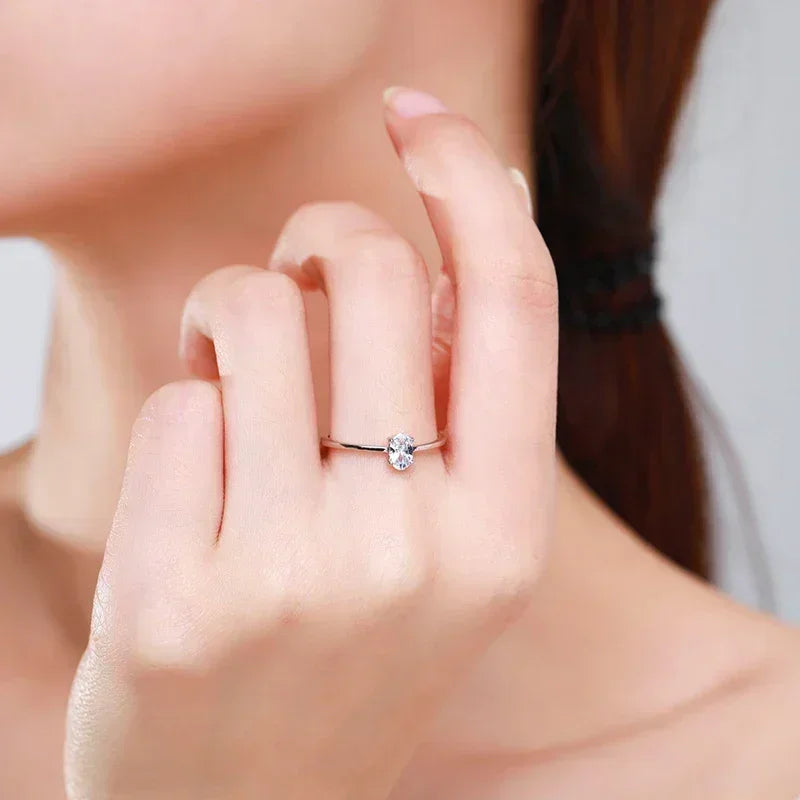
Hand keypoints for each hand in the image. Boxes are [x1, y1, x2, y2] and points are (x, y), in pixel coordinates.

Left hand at [64, 88, 558, 799]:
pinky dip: (184, 413)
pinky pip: (176, 405)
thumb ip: (462, 399)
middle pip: (368, 273)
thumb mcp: (451, 547)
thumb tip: (457, 234)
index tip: (419, 120)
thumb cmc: (350, 658)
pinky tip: (196, 488)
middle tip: (301, 278)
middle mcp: (412, 552)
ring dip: (234, 319)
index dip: (471, 182)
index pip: (512, 301)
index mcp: (504, 534)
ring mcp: (289, 581)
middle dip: (322, 240)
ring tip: (239, 387)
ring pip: (252, 314)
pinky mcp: (173, 602)